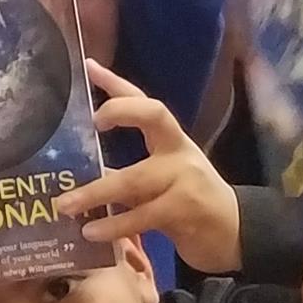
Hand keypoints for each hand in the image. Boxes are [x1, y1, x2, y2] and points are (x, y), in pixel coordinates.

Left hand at [54, 59, 241, 271]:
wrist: (237, 234)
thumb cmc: (187, 201)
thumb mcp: (160, 177)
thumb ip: (126, 169)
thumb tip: (78, 166)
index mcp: (171, 140)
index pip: (146, 103)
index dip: (118, 83)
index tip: (90, 67)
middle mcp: (180, 153)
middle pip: (153, 117)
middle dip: (118, 111)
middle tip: (89, 120)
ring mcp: (185, 180)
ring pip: (135, 178)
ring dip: (95, 193)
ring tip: (65, 205)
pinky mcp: (186, 211)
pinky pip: (143, 216)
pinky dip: (114, 225)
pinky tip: (91, 233)